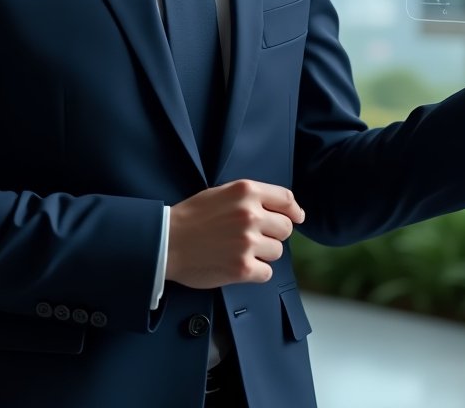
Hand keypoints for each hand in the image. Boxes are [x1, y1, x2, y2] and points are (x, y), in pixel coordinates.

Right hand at [166, 179, 305, 288]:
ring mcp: (247, 242)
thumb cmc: (193, 216)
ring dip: (264, 254)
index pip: (286, 200)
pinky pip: (267, 272)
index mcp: (246, 192)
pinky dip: (256, 272)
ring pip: (277, 251)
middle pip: (286, 228)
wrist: (167, 241)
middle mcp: (250, 214)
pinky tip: (239, 265)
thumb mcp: (223, 192)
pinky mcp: (242, 267)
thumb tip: (288, 210)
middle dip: (274, 234)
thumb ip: (252, 198)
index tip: (297, 218)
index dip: (294, 210)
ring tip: (241, 251)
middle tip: (254, 238)